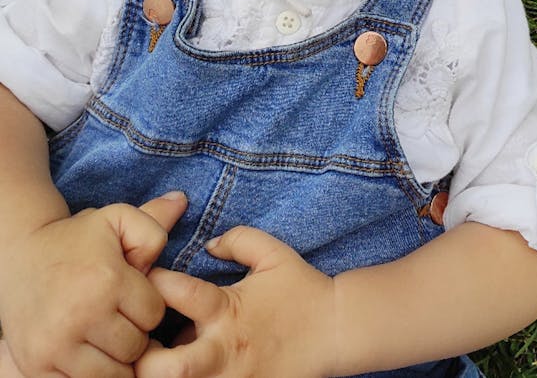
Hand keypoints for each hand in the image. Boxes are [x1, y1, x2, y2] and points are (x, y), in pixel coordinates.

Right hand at [0, 192, 186, 377]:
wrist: (19, 255)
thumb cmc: (76, 238)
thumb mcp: (116, 218)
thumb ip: (152, 220)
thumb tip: (181, 201)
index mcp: (107, 281)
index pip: (154, 314)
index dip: (149, 304)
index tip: (133, 295)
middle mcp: (82, 316)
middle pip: (135, 347)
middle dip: (134, 333)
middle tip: (119, 316)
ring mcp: (57, 346)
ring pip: (112, 374)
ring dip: (114, 358)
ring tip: (106, 335)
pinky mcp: (37, 367)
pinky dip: (89, 375)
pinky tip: (88, 352)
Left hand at [135, 227, 336, 377]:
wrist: (335, 330)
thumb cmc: (301, 288)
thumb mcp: (272, 253)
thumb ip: (237, 240)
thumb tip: (206, 244)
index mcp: (227, 310)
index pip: (179, 295)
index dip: (154, 282)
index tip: (142, 275)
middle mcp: (222, 350)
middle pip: (168, 369)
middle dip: (142, 358)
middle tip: (133, 341)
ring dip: (160, 375)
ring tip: (151, 360)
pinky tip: (181, 369)